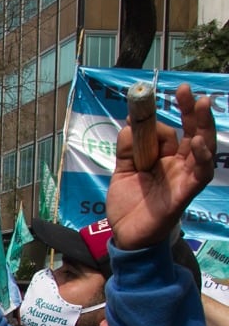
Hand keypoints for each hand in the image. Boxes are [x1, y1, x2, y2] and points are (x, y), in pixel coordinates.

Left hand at [107, 83, 216, 249]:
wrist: (126, 235)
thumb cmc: (128, 204)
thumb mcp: (122, 172)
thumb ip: (127, 149)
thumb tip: (129, 123)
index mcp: (163, 158)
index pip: (169, 131)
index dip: (161, 117)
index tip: (151, 100)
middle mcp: (178, 164)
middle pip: (192, 132)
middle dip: (191, 110)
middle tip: (185, 90)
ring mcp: (184, 177)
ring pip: (202, 147)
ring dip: (203, 125)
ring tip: (201, 104)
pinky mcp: (186, 192)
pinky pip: (200, 173)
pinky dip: (201, 157)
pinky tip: (198, 142)